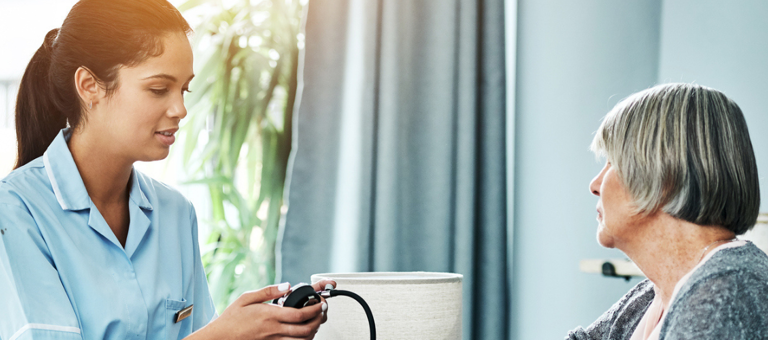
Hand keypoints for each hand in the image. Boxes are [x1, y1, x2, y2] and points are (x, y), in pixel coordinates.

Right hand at [192, 280, 334, 339]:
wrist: (220, 337)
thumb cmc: (231, 319)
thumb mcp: (247, 298)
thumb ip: (268, 291)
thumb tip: (287, 285)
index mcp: (270, 316)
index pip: (300, 314)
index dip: (315, 309)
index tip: (320, 303)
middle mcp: (274, 330)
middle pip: (305, 329)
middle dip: (318, 320)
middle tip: (322, 312)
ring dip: (313, 332)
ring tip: (315, 322)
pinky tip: (303, 333)